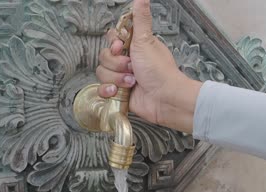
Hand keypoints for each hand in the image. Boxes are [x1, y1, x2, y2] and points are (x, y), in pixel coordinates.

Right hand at [96, 0, 201, 132]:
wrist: (164, 98)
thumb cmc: (159, 70)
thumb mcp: (146, 40)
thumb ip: (141, 19)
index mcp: (133, 47)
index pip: (111, 41)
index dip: (113, 45)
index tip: (121, 48)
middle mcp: (126, 62)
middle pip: (104, 57)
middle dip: (117, 64)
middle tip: (132, 68)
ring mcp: (121, 78)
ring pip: (102, 74)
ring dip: (116, 78)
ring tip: (131, 83)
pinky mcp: (118, 94)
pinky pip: (101, 90)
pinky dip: (108, 91)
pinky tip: (118, 92)